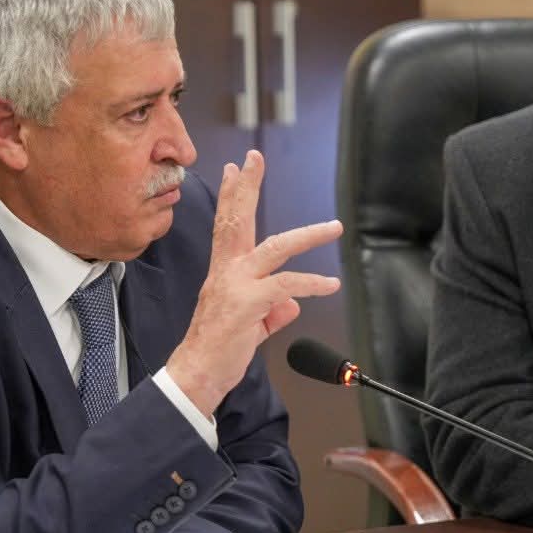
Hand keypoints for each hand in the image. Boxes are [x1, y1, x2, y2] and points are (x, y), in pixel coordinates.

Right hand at [168, 151, 342, 413]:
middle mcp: (227, 271)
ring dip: (308, 234)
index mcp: (224, 271)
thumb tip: (293, 305)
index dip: (234, 195)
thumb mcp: (251, 326)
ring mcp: (236, 284)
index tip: (236, 169)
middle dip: (247, 187)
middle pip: (238, 219)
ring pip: (275, 247)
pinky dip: (312, 282)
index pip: (228, 224)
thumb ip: (272, 311)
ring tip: (334, 227)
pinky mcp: (248, 303)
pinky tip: (330, 283)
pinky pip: (287, 285)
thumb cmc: (219, 351)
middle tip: (254, 158)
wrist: (198, 374)